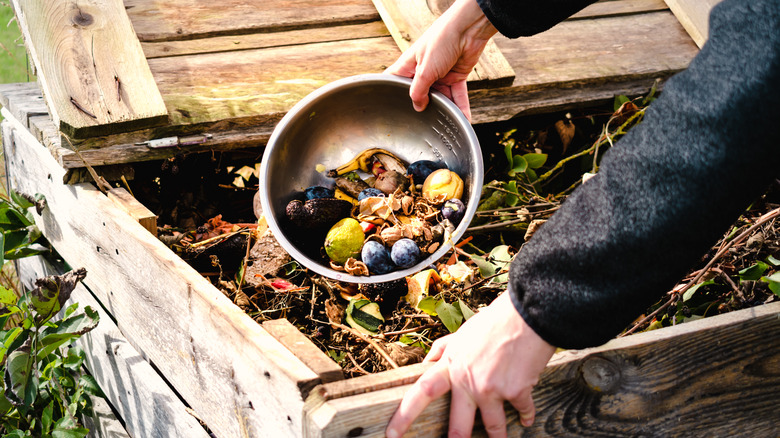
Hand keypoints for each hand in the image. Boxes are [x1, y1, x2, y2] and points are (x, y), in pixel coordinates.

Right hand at [384, 0, 497, 120]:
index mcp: (409, 65)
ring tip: (446, 124)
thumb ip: (419, 91)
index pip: (395, 80)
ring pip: (441, 97)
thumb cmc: (442, 40)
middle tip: (423, 123)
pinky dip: (461, 106)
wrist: (468, 29)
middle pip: (420, 94)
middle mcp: (424, 71)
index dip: (391, 93)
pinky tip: (463, 118)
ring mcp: (440, 74)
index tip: (389, 108)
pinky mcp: (456, 76)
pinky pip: (458, 95)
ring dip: (446, 109)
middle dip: (423, 107)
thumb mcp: (425, 70)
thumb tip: (417, 107)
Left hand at [385, 292, 555, 437]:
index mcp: (451, 365)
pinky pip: (522, 412)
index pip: (421, 392)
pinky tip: (526, 417)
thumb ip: (443, 348)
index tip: (392, 434)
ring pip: (493, 427)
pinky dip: (526, 415)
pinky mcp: (516, 392)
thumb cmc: (495, 321)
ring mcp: (491, 389)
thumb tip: (427, 362)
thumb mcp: (463, 332)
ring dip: (498, 437)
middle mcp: (467, 381)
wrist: (527, 315)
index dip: (404, 415)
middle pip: (457, 425)